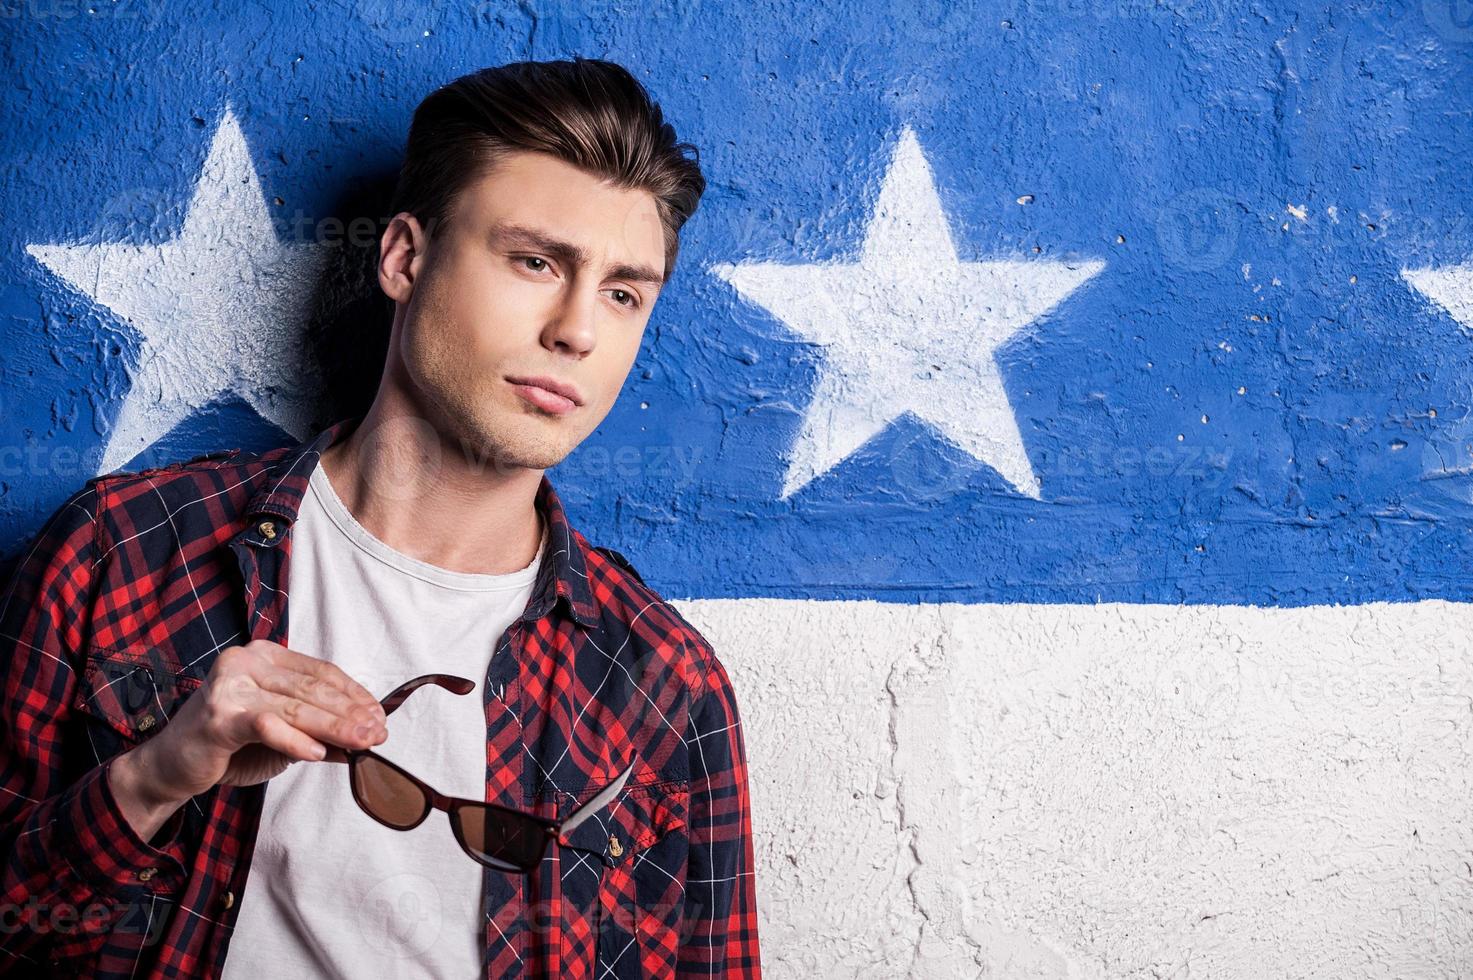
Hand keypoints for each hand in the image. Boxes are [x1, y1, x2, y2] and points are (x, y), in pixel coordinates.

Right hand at [126, 640, 387, 805]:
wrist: (170, 766)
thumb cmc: (228, 746)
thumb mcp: (281, 735)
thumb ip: (318, 731)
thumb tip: (365, 736)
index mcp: (264, 655)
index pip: (321, 672)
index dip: (355, 695)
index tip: (380, 716)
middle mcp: (245, 661)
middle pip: (312, 688)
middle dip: (351, 713)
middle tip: (378, 733)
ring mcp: (229, 686)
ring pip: (295, 706)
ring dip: (334, 727)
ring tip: (362, 743)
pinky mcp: (218, 716)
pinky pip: (267, 725)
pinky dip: (296, 741)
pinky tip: (320, 754)